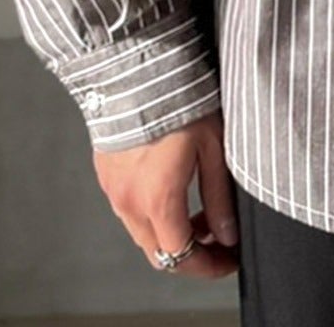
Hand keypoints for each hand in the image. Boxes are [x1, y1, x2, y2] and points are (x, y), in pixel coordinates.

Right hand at [92, 107, 239, 280]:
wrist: (137, 68)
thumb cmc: (178, 100)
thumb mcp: (214, 148)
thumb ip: (219, 197)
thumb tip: (227, 233)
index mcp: (158, 200)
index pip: (183, 256)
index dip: (210, 265)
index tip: (228, 258)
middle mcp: (130, 202)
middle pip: (159, 252)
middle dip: (191, 252)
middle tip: (216, 235)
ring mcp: (114, 189)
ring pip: (142, 233)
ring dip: (169, 232)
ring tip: (196, 209)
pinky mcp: (105, 174)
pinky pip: (128, 208)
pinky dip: (150, 212)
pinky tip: (170, 188)